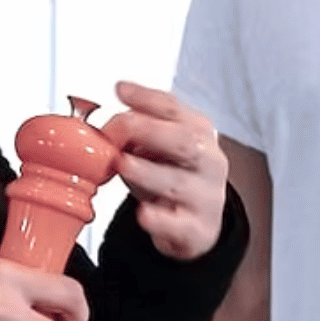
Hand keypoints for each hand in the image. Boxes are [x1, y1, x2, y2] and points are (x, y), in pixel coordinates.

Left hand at [99, 81, 228, 260]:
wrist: (198, 224)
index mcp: (199, 133)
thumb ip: (137, 132)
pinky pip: (179, 224)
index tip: (120, 90)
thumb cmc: (172, 177)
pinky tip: (144, 214)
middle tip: (122, 126)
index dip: (146, 98)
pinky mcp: (197, 230)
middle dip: (151, 130)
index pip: (175, 110)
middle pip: (186, 141)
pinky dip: (160, 220)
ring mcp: (205, 197)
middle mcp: (208, 162)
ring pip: (179, 182)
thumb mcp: (157, 148)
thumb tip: (111, 123)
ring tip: (124, 164)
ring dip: (148, 172)